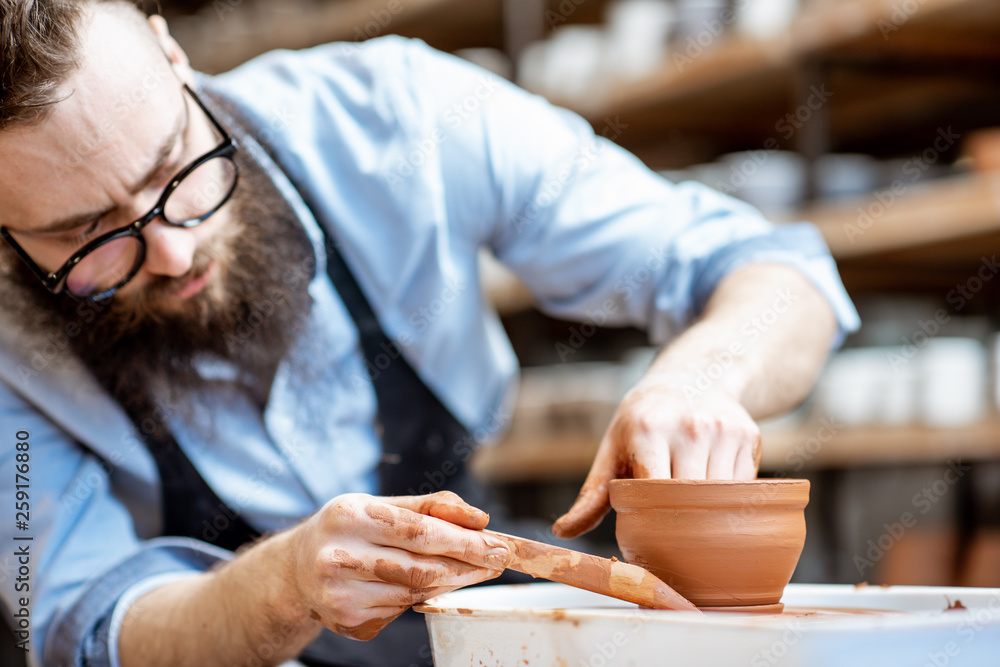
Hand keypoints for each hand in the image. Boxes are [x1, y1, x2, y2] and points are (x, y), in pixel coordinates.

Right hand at [286, 491, 510, 639]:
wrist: (296, 568)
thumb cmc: (348, 528)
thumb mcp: (381, 503)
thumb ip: (432, 506)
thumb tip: (479, 519)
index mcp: (349, 517)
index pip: (420, 531)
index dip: (464, 542)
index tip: (497, 545)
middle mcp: (338, 557)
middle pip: (422, 567)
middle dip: (467, 565)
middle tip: (497, 560)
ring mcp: (340, 595)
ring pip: (416, 592)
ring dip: (450, 582)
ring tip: (469, 569)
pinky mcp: (348, 622)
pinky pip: (402, 610)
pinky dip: (420, 596)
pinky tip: (422, 583)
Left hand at [552, 381, 761, 538]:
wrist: (692, 378)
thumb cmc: (643, 422)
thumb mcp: (613, 450)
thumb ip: (591, 494)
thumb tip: (563, 532)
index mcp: (649, 430)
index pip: (654, 493)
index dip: (653, 522)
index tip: (649, 543)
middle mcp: (690, 427)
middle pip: (691, 501)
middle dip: (682, 526)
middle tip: (674, 547)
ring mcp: (724, 430)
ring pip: (722, 499)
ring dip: (708, 515)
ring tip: (693, 519)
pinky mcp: (750, 435)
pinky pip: (743, 487)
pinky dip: (729, 500)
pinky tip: (715, 494)